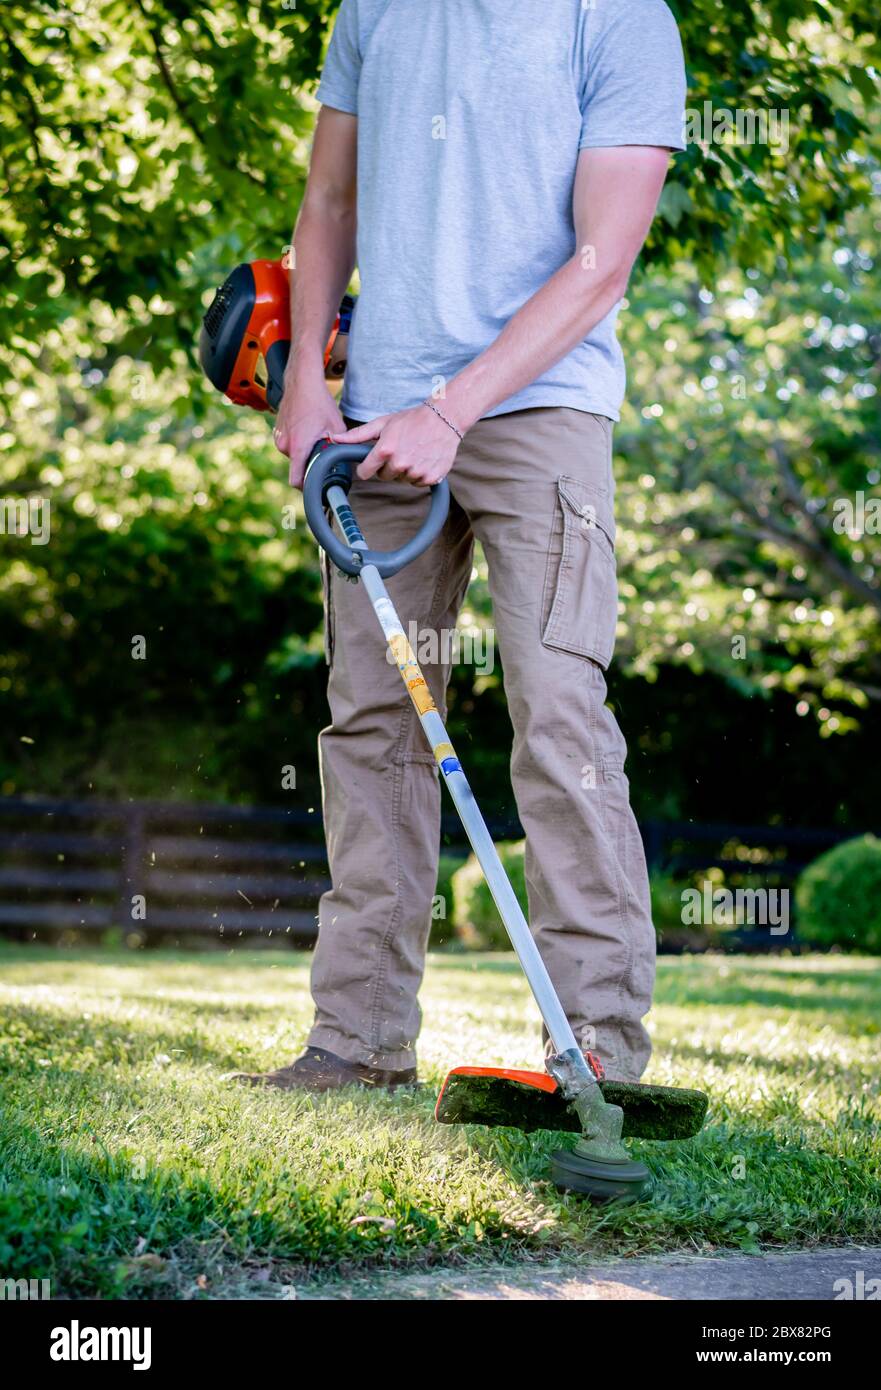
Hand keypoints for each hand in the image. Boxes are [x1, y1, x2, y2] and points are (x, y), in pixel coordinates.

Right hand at [273, 373, 344, 488]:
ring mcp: (279, 438)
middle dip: (309, 463)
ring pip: (294, 455)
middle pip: (298, 466)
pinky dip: (298, 442)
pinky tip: (306, 429)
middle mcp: (285, 445)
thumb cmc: (319, 403)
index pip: (296, 481)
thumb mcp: (335, 427)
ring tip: (314, 435)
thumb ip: (338, 448)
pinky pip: (289, 444)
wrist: (302, 382)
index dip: (306, 488)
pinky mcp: (277, 432)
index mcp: (298, 447)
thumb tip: (343, 464)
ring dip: (304, 451)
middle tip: (322, 452)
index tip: (315, 489)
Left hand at [331, 403, 461, 485]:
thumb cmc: (411, 420)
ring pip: (402, 480)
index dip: (367, 467)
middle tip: (399, 450)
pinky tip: (424, 458)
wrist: (444, 419)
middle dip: (388, 466)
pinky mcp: (431, 477)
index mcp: (385, 450)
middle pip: (384, 477)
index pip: (365, 473)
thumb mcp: (382, 424)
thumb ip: (358, 435)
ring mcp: (416, 472)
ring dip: (405, 470)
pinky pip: (418, 483)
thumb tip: (334, 439)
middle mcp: (400, 463)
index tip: (372, 462)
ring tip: (414, 452)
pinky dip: (420, 474)